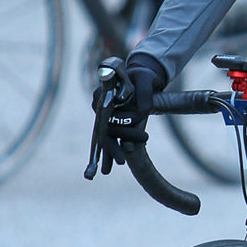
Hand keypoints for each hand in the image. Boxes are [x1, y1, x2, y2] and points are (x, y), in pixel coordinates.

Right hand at [90, 53, 166, 173]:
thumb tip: (144, 111)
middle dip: (112, 147)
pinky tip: (106, 169)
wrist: (141, 79)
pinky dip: (109, 153)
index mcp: (104, 93)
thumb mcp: (146, 79)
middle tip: (122, 161)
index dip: (115, 127)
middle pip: (104, 129)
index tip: (128, 133)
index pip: (106, 114)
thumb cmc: (142, 76)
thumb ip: (144, 92)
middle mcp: (100, 106)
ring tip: (108, 170)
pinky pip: (109, 139)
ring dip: (108, 153)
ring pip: (105, 137)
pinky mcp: (112, 123)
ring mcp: (105, 116)